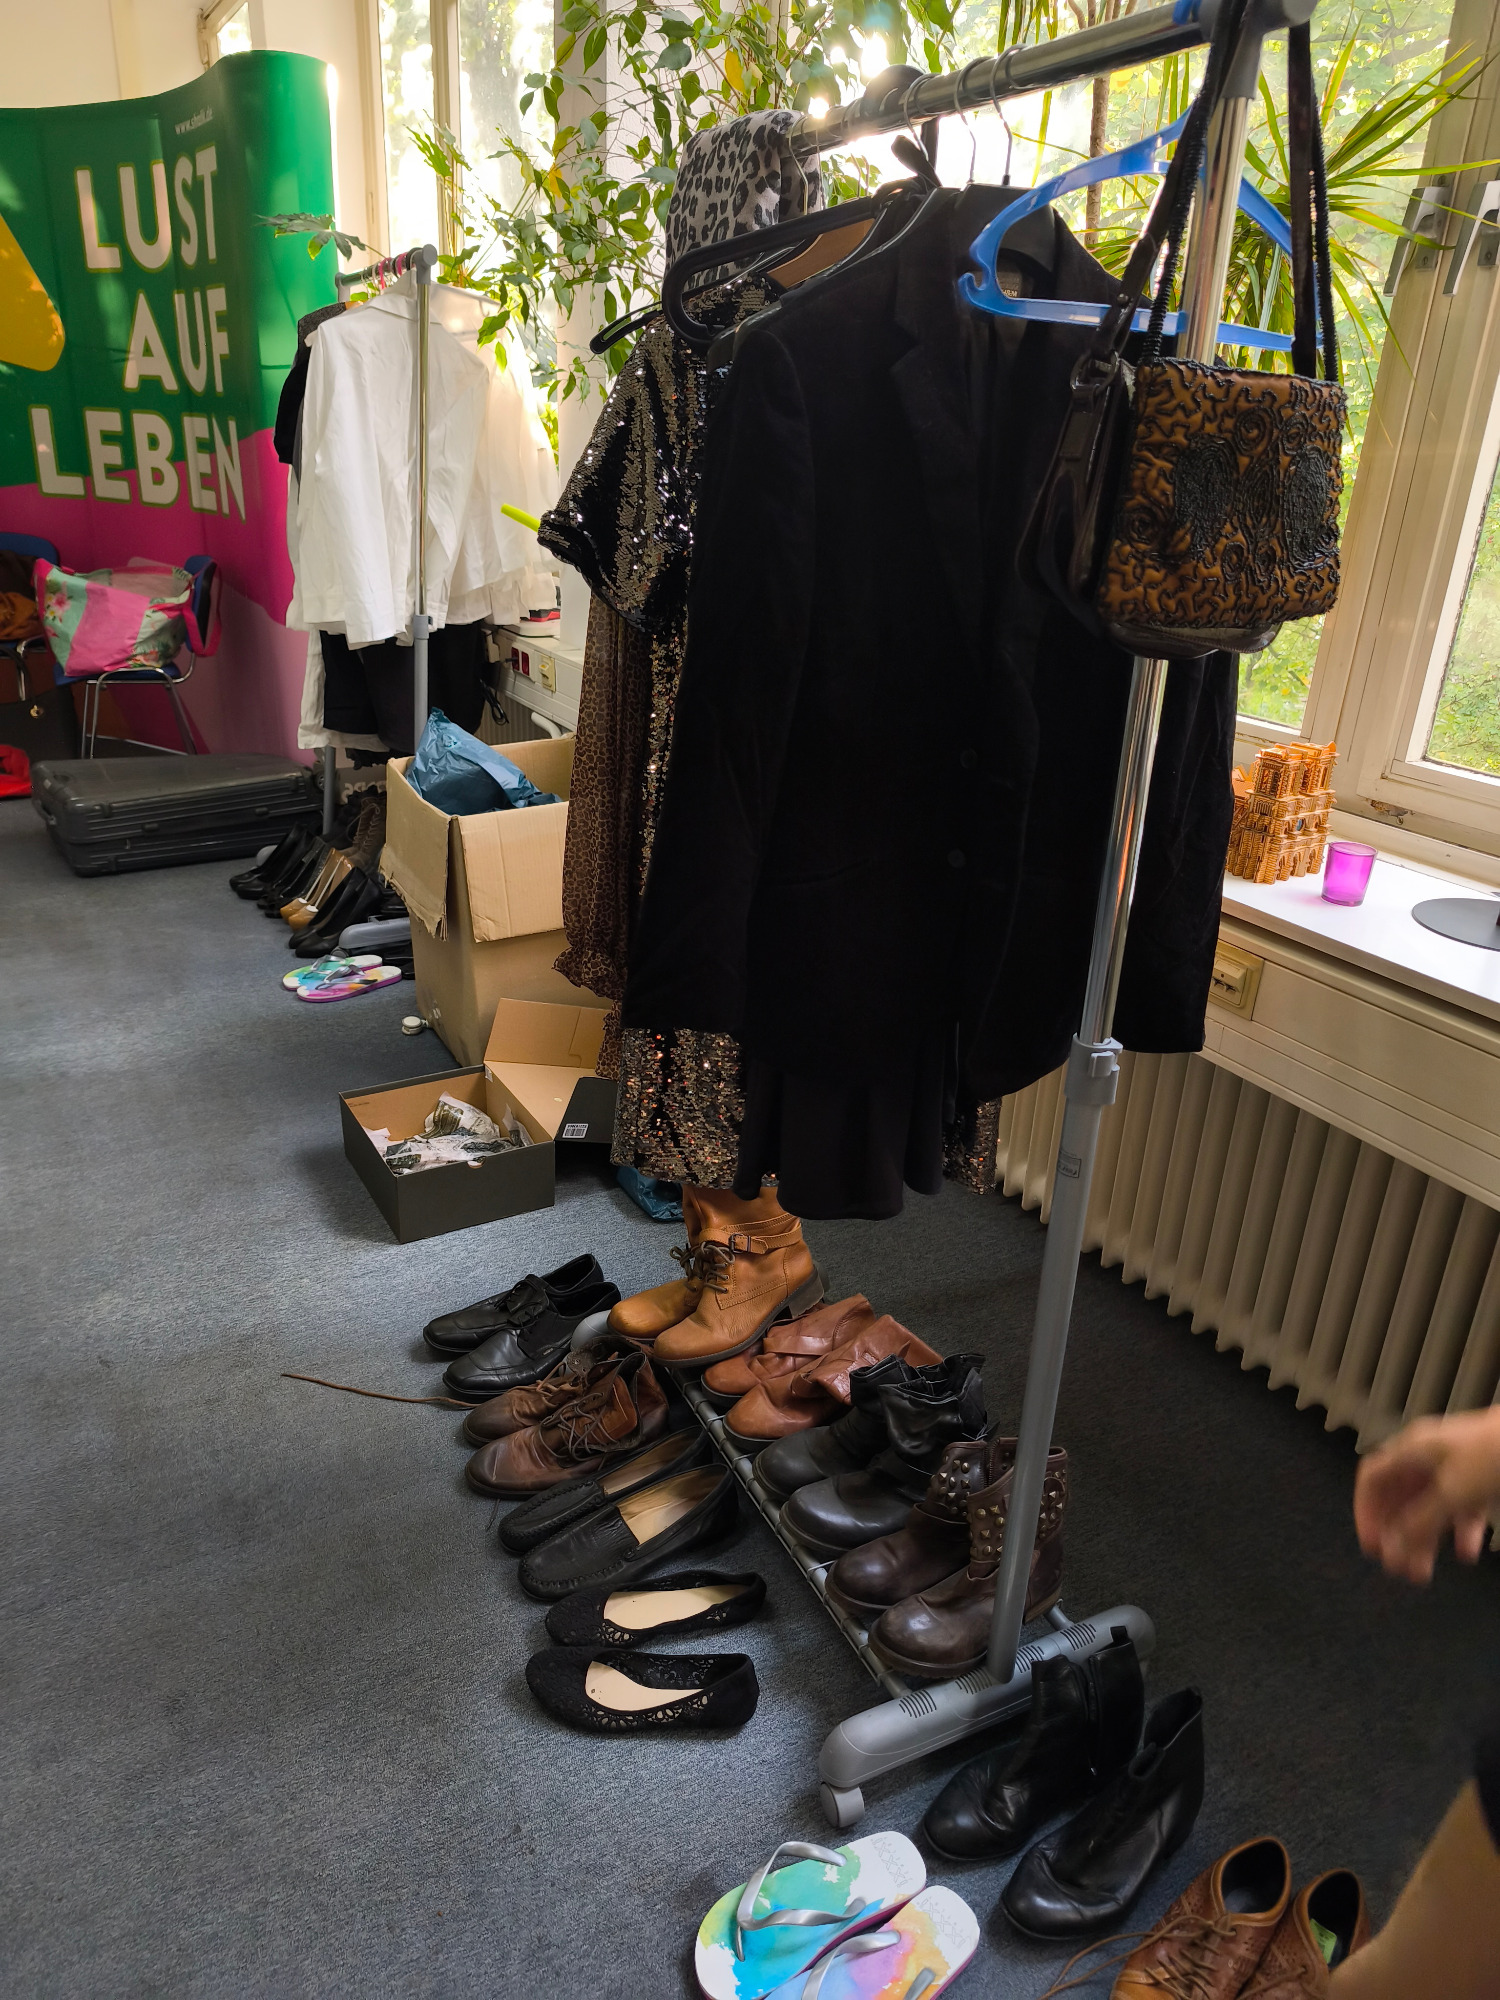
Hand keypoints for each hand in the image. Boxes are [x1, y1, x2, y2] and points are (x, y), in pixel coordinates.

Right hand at [1354, 1407, 1499, 1584]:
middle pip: (1400, 1498)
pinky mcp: (1480, 1480)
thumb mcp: (1452, 1492)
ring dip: (1424, 1540)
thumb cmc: (1493, 1452)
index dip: (1366, 1511)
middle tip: (1396, 1565)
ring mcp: (1455, 1468)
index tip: (1372, 1543)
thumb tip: (1394, 1544)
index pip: (1372, 1478)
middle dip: (1397, 1534)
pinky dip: (1459, 1533)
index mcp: (1412, 1450)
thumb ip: (1420, 1521)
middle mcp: (1428, 1457)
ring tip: (1422, 1572)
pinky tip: (1466, 1554)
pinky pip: (1461, 1510)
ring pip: (1429, 1508)